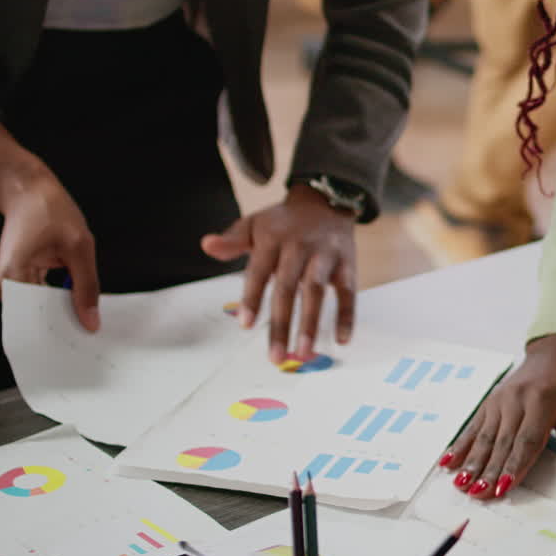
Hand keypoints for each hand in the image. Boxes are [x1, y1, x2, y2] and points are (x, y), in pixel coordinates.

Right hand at [0, 115, 100, 331]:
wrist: (28, 189)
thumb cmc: (50, 211)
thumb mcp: (79, 247)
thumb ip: (86, 286)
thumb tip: (91, 322)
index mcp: (14, 278)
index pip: (34, 322)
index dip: (57, 336)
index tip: (78, 350)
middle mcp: (7, 285)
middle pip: (36, 320)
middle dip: (61, 329)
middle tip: (88, 342)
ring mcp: (13, 283)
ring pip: (40, 311)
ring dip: (61, 316)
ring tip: (85, 328)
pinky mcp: (22, 279)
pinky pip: (42, 299)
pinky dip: (59, 303)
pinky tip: (76, 309)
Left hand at [201, 185, 355, 363]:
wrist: (326, 199)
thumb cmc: (284, 221)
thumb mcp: (254, 224)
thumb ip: (232, 240)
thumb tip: (207, 245)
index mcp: (273, 239)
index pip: (259, 271)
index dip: (252, 298)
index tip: (245, 325)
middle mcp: (299, 247)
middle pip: (287, 288)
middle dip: (281, 325)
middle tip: (276, 357)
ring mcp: (325, 256)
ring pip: (316, 292)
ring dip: (311, 324)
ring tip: (303, 352)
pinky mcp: (347, 265)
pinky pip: (348, 293)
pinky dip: (346, 316)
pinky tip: (341, 339)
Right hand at [439, 332, 555, 498]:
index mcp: (541, 400)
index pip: (527, 440)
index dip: (514, 466)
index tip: (503, 487)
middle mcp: (516, 399)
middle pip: (501, 442)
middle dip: (489, 471)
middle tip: (478, 494)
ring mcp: (500, 400)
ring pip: (484, 436)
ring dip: (472, 462)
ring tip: (461, 483)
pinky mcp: (491, 401)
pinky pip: (474, 425)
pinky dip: (462, 444)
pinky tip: (449, 460)